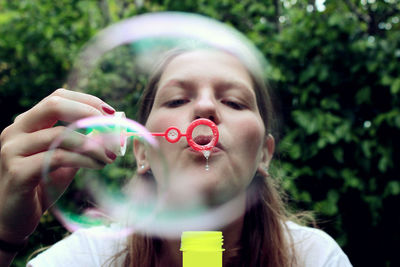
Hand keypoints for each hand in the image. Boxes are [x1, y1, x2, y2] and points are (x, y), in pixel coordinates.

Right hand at [0, 89, 115, 242]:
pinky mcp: (17, 171)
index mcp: (27, 123)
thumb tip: (110, 131)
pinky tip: (98, 165)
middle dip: (89, 113)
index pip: (58, 97)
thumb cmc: (42, 185)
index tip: (112, 113)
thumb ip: (80, 144)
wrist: (14, 218)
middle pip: (54, 105)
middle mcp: (16, 131)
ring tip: (110, 156)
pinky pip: (58, 158)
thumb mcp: (64, 160)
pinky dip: (83, 159)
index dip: (87, 101)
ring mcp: (13, 150)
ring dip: (93, 144)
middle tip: (113, 129)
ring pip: (60, 134)